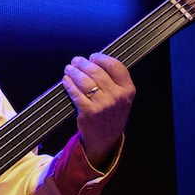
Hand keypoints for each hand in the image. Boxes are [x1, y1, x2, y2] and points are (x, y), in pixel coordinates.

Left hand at [62, 52, 135, 170]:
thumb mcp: (122, 98)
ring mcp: (102, 104)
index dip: (102, 58)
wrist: (106, 139)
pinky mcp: (88, 111)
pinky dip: (68, 84)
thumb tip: (95, 62)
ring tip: (69, 68)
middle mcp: (117, 96)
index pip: (115, 66)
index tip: (93, 56)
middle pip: (97, 71)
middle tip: (76, 60)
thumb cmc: (112, 115)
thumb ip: (115, 82)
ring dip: (74, 71)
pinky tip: (66, 80)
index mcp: (128, 90)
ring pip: (85, 80)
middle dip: (83, 63)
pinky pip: (75, 92)